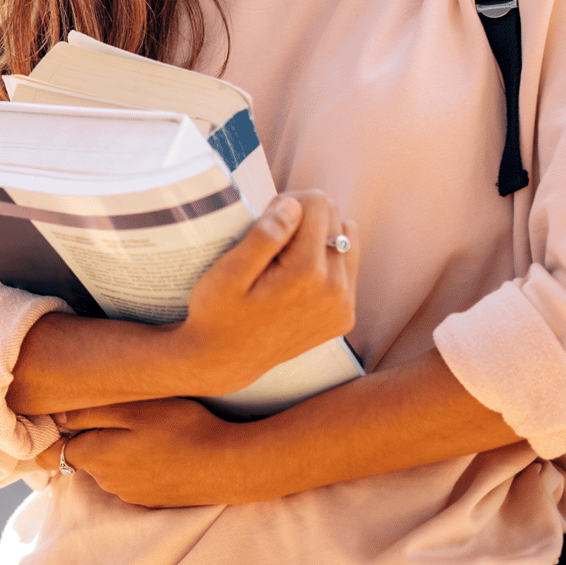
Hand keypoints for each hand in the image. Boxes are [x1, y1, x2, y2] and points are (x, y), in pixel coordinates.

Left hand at [36, 399, 245, 506]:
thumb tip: (58, 415)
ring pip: (110, 465)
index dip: (52, 435)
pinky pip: (134, 475)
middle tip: (114, 408)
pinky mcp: (152, 497)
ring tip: (146, 423)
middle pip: (86, 455)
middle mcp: (108, 481)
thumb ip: (93, 412)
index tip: (57, 418)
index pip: (56, 452)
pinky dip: (139, 460)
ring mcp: (131, 492)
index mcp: (98, 457)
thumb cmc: (182, 428)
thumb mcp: (137, 407)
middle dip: (90, 435)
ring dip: (118, 447)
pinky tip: (162, 444)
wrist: (224, 466)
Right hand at [171, 191, 359, 396]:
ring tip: (286, 258)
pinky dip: (325, 263)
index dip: (289, 203)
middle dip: (304, 219)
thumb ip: (264, 236)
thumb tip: (294, 206)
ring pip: (346, 238)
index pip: (318, 202)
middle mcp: (336, 289)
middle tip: (272, 241)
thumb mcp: (228, 272)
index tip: (267, 222)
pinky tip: (297, 279)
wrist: (224, 361)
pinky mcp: (344, 316)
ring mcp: (344, 306)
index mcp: (308, 272)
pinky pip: (347, 267)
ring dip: (319, 238)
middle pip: (335, 217)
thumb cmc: (218, 312)